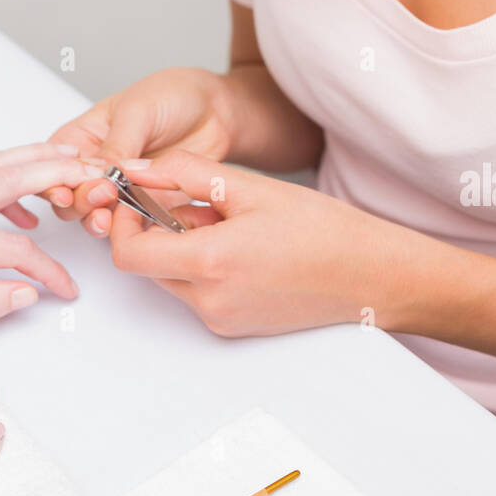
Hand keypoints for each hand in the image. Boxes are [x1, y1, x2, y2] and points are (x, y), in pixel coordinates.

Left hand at [0, 144, 87, 332]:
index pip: (15, 249)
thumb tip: (24, 295)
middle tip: (94, 172)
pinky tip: (19, 208)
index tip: (66, 289)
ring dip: (33, 158)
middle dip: (57, 171)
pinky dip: (3, 178)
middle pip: (11, 176)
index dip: (49, 270)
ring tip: (70, 164)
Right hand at [43, 68, 235, 234]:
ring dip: (97, 219)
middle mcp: (94, 167)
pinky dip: (126, 229)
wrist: (215, 111)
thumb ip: (118, 144)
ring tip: (109, 217)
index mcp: (82, 138)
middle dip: (79, 201)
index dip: (53, 179)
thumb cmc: (172, 95)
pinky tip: (131, 225)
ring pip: (93, 215)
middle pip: (68, 196)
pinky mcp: (144, 205)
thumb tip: (100, 171)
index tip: (67, 188)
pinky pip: (127, 225)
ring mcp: (118, 189)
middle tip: (101, 195)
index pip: (53, 164)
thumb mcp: (138, 110)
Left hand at [105, 149, 445, 336]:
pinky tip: (244, 246)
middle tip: (196, 202)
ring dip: (184, 246)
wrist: (371, 274)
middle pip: (148, 265)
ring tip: (231, 223)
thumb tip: (137, 168)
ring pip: (173, 277)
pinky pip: (199, 292)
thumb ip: (183, 172)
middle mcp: (210, 301)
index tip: (140, 196)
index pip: (128, 252)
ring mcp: (222, 319)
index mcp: (210, 263)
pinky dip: (206, 265)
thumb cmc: (322, 229)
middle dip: (158, 230)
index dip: (124, 220)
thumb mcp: (248, 185)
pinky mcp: (234, 326)